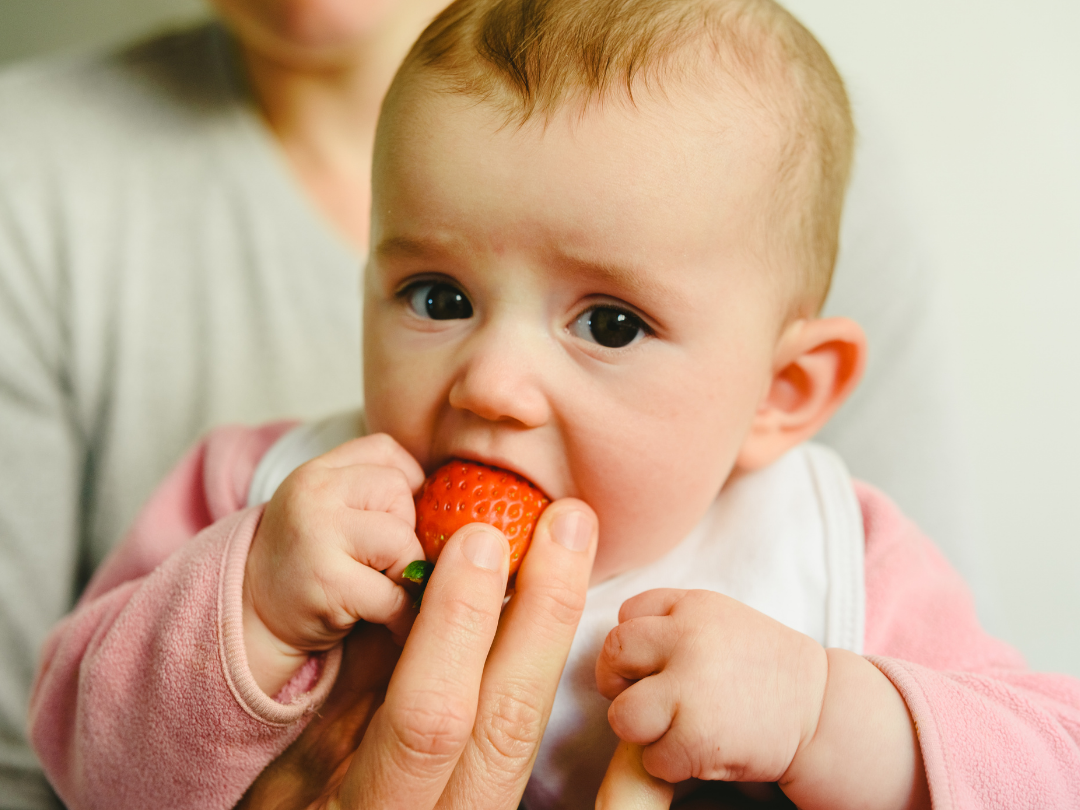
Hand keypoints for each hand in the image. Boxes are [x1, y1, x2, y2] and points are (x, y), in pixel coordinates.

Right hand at [242, 497, 598, 809]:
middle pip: (509, 716)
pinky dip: (543, 656)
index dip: (459, 626)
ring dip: (555, 626)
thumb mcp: (299, 773)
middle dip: (543, 611)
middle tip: (567, 524)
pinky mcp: (494, 804)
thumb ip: (356, 697)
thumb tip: (411, 599)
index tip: (478, 542)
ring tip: (573, 544)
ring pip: (530, 722)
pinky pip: (527, 729)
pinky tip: (557, 598)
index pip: (429, 718)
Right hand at [243, 433, 425, 693]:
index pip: (388, 452)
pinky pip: (393, 592)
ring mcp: (316, 533)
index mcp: (319, 469)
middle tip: (386, 566)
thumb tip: (467, 507)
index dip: (406, 489)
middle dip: (406, 535)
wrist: (254, 621)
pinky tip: (389, 622)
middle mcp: (313, 491)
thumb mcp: (337, 512)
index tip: (398, 523)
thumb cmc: (314, 564)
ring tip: (387, 592)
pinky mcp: (326, 580)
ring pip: (402, 540)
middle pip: (401, 495)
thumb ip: (383, 494)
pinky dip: (401, 615)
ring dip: (405, 575)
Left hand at [595, 589, 827, 785]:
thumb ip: (674, 623)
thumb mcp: (722, 622)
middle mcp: (687, 638)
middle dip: (619, 682)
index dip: (633, 646)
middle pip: (614, 654)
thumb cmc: (765, 671)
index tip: (651, 665)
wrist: (821, 714)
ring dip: (641, 731)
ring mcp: (690, 687)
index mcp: (693, 606)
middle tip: (647, 700)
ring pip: (622, 714)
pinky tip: (699, 753)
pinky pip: (652, 758)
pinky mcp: (695, 736)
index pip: (627, 614)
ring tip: (672, 730)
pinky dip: (670, 765)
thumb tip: (622, 652)